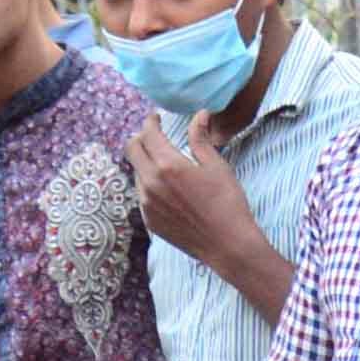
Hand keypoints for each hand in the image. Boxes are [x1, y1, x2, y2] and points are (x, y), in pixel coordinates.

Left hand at [123, 116, 264, 272]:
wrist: (227, 245)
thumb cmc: (227, 203)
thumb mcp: (217, 167)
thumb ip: (201, 139)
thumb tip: (199, 115)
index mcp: (168, 165)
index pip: (147, 134)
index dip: (151, 122)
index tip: (157, 119)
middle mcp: (150, 183)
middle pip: (132, 150)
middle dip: (141, 138)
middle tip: (154, 136)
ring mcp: (146, 203)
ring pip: (137, 173)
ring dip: (146, 163)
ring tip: (167, 165)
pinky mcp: (149, 219)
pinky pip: (143, 194)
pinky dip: (151, 185)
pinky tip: (171, 190)